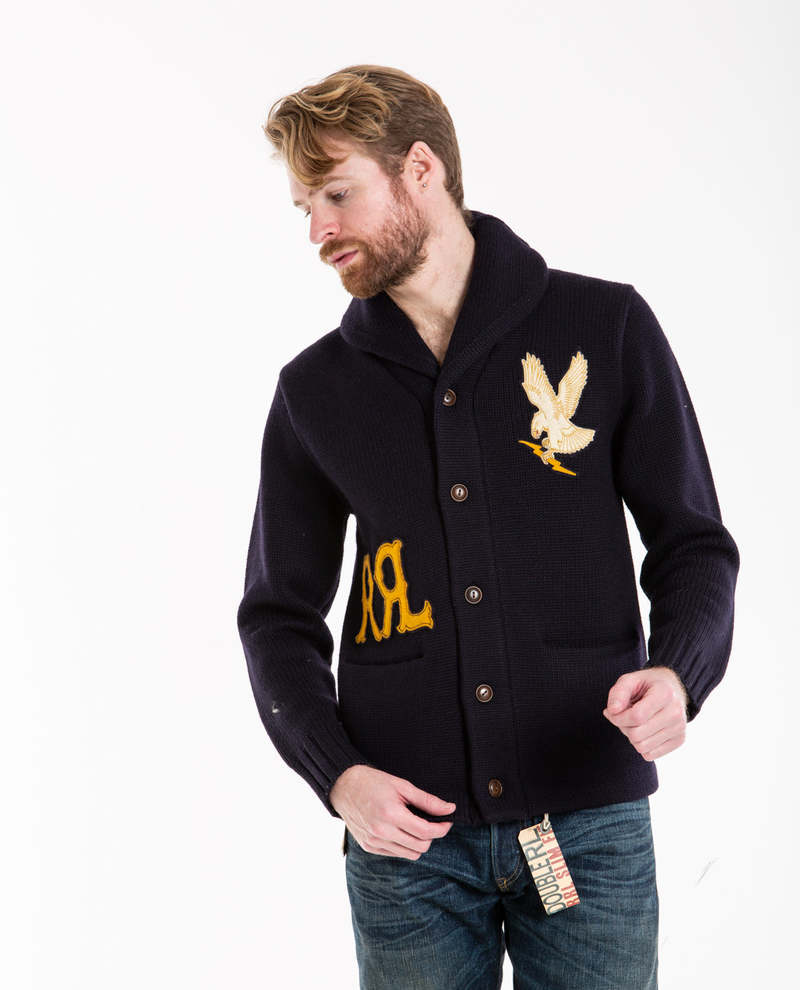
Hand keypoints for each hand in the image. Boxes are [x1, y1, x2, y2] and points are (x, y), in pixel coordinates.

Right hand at [329, 764, 455, 858]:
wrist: (344, 787)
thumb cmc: (373, 782)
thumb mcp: (402, 786)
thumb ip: (427, 800)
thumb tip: (449, 809)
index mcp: (391, 814)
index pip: (426, 832)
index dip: (441, 828)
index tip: (447, 822)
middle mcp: (382, 832)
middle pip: (420, 846)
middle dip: (431, 836)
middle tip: (432, 822)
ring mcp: (374, 842)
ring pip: (409, 854)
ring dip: (418, 843)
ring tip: (415, 826)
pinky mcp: (369, 847)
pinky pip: (395, 854)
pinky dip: (403, 846)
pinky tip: (400, 830)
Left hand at [603, 666, 688, 760]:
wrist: (672, 689)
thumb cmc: (646, 686)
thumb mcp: (629, 681)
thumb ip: (618, 693)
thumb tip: (612, 711)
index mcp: (665, 693)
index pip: (636, 716)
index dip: (618, 717)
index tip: (613, 711)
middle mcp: (676, 712)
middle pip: (637, 735)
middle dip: (624, 727)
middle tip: (625, 716)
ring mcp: (680, 728)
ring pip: (642, 747)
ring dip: (631, 737)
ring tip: (636, 723)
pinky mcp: (679, 740)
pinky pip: (649, 755)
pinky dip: (641, 745)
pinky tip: (645, 731)